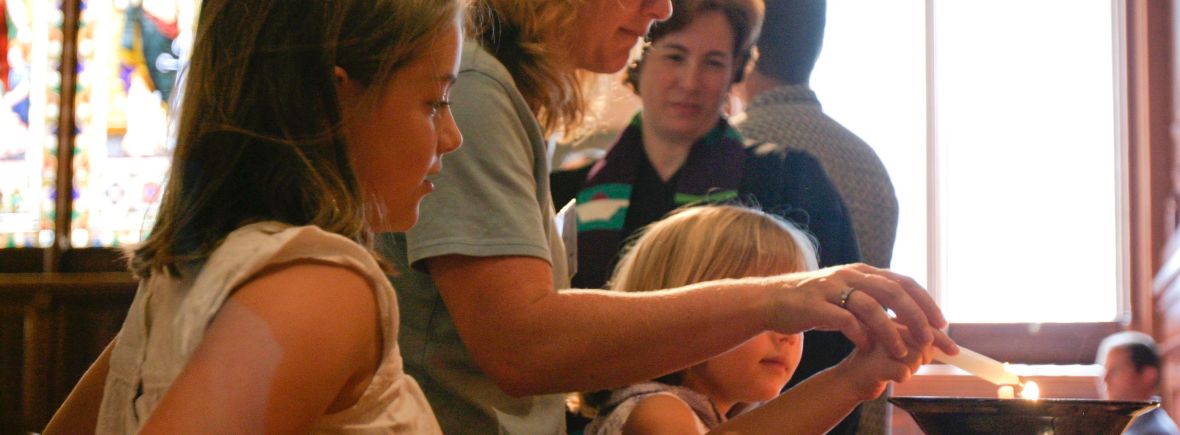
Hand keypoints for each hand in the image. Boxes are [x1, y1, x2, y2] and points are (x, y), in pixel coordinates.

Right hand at [762, 263, 957, 358]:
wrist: (773, 300)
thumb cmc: (815, 302)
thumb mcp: (848, 295)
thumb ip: (874, 301)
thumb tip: (907, 315)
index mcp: (862, 272)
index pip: (903, 282)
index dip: (925, 301)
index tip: (941, 323)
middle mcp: (850, 275)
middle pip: (892, 291)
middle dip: (915, 315)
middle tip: (930, 338)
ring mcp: (831, 288)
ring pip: (870, 305)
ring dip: (889, 329)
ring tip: (900, 350)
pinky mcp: (814, 305)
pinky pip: (842, 318)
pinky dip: (858, 333)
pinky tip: (866, 347)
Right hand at [836, 323, 944, 399]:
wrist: (849, 380)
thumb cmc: (875, 361)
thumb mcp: (895, 344)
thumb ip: (915, 337)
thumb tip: (945, 342)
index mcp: (889, 318)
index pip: (923, 323)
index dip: (941, 338)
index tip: (954, 351)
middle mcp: (883, 327)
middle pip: (923, 340)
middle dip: (925, 356)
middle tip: (914, 363)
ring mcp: (878, 344)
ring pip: (916, 356)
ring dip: (912, 367)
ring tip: (897, 368)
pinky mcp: (875, 365)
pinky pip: (904, 372)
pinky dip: (902, 377)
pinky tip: (890, 376)